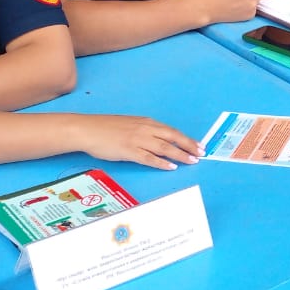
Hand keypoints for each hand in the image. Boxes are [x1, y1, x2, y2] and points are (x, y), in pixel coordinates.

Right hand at [80, 115, 203, 169]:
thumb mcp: (130, 125)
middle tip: (201, 153)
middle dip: (189, 146)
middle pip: (172, 138)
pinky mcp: (129, 150)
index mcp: (146, 122)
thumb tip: (157, 140)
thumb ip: (144, 131)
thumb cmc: (106, 128)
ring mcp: (137, 140)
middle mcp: (145, 129)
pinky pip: (149, 158)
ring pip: (164, 148)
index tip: (198, 145)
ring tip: (191, 161)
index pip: (172, 131)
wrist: (87, 129)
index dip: (187, 139)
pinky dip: (161, 162)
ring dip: (180, 155)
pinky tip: (171, 167)